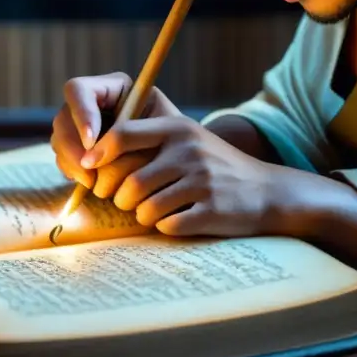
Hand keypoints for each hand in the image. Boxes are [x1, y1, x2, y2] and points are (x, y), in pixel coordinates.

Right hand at [50, 72, 180, 189]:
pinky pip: (63, 160)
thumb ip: (127, 134)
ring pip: (59, 141)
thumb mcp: (158, 131)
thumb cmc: (174, 141)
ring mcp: (82, 127)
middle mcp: (93, 103)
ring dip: (73, 164)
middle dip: (73, 149)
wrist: (178, 163)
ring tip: (94, 184)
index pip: (79, 90)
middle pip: (63, 118)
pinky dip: (74, 173)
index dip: (81, 114)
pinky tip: (90, 183)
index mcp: (114, 87)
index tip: (92, 142)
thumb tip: (93, 149)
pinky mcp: (79, 149)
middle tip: (89, 175)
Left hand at [84, 116, 277, 237]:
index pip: (122, 135)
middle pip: (128, 183)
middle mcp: (188, 150)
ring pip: (144, 209)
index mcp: (178, 128)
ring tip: (156, 211)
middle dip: (122, 199)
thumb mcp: (186, 140)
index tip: (89, 169)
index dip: (99, 155)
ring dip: (144, 216)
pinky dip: (167, 227)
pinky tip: (179, 219)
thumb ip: (146, 141)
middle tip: (129, 202)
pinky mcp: (211, 210)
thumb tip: (92, 158)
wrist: (266, 191)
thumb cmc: (214, 166)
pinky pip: (167, 226)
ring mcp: (201, 180)